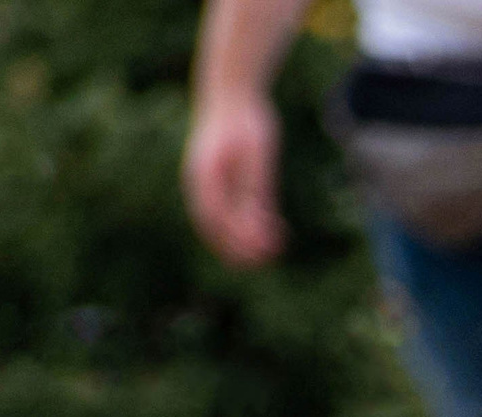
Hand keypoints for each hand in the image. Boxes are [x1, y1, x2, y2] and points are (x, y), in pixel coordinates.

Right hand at [183, 94, 284, 267]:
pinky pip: (234, 211)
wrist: (233, 93)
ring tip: (279, 245)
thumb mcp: (256, 157)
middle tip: (270, 258)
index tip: (262, 252)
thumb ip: (255, 190)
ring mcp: (211, 184)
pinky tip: (277, 229)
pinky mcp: (223, 181)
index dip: (237, 241)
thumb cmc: (245, 121)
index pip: (216, 221)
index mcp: (204, 178)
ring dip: (250, 239)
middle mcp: (202, 185)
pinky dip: (252, 224)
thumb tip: (257, 227)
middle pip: (216, 229)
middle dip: (242, 248)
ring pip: (225, 223)